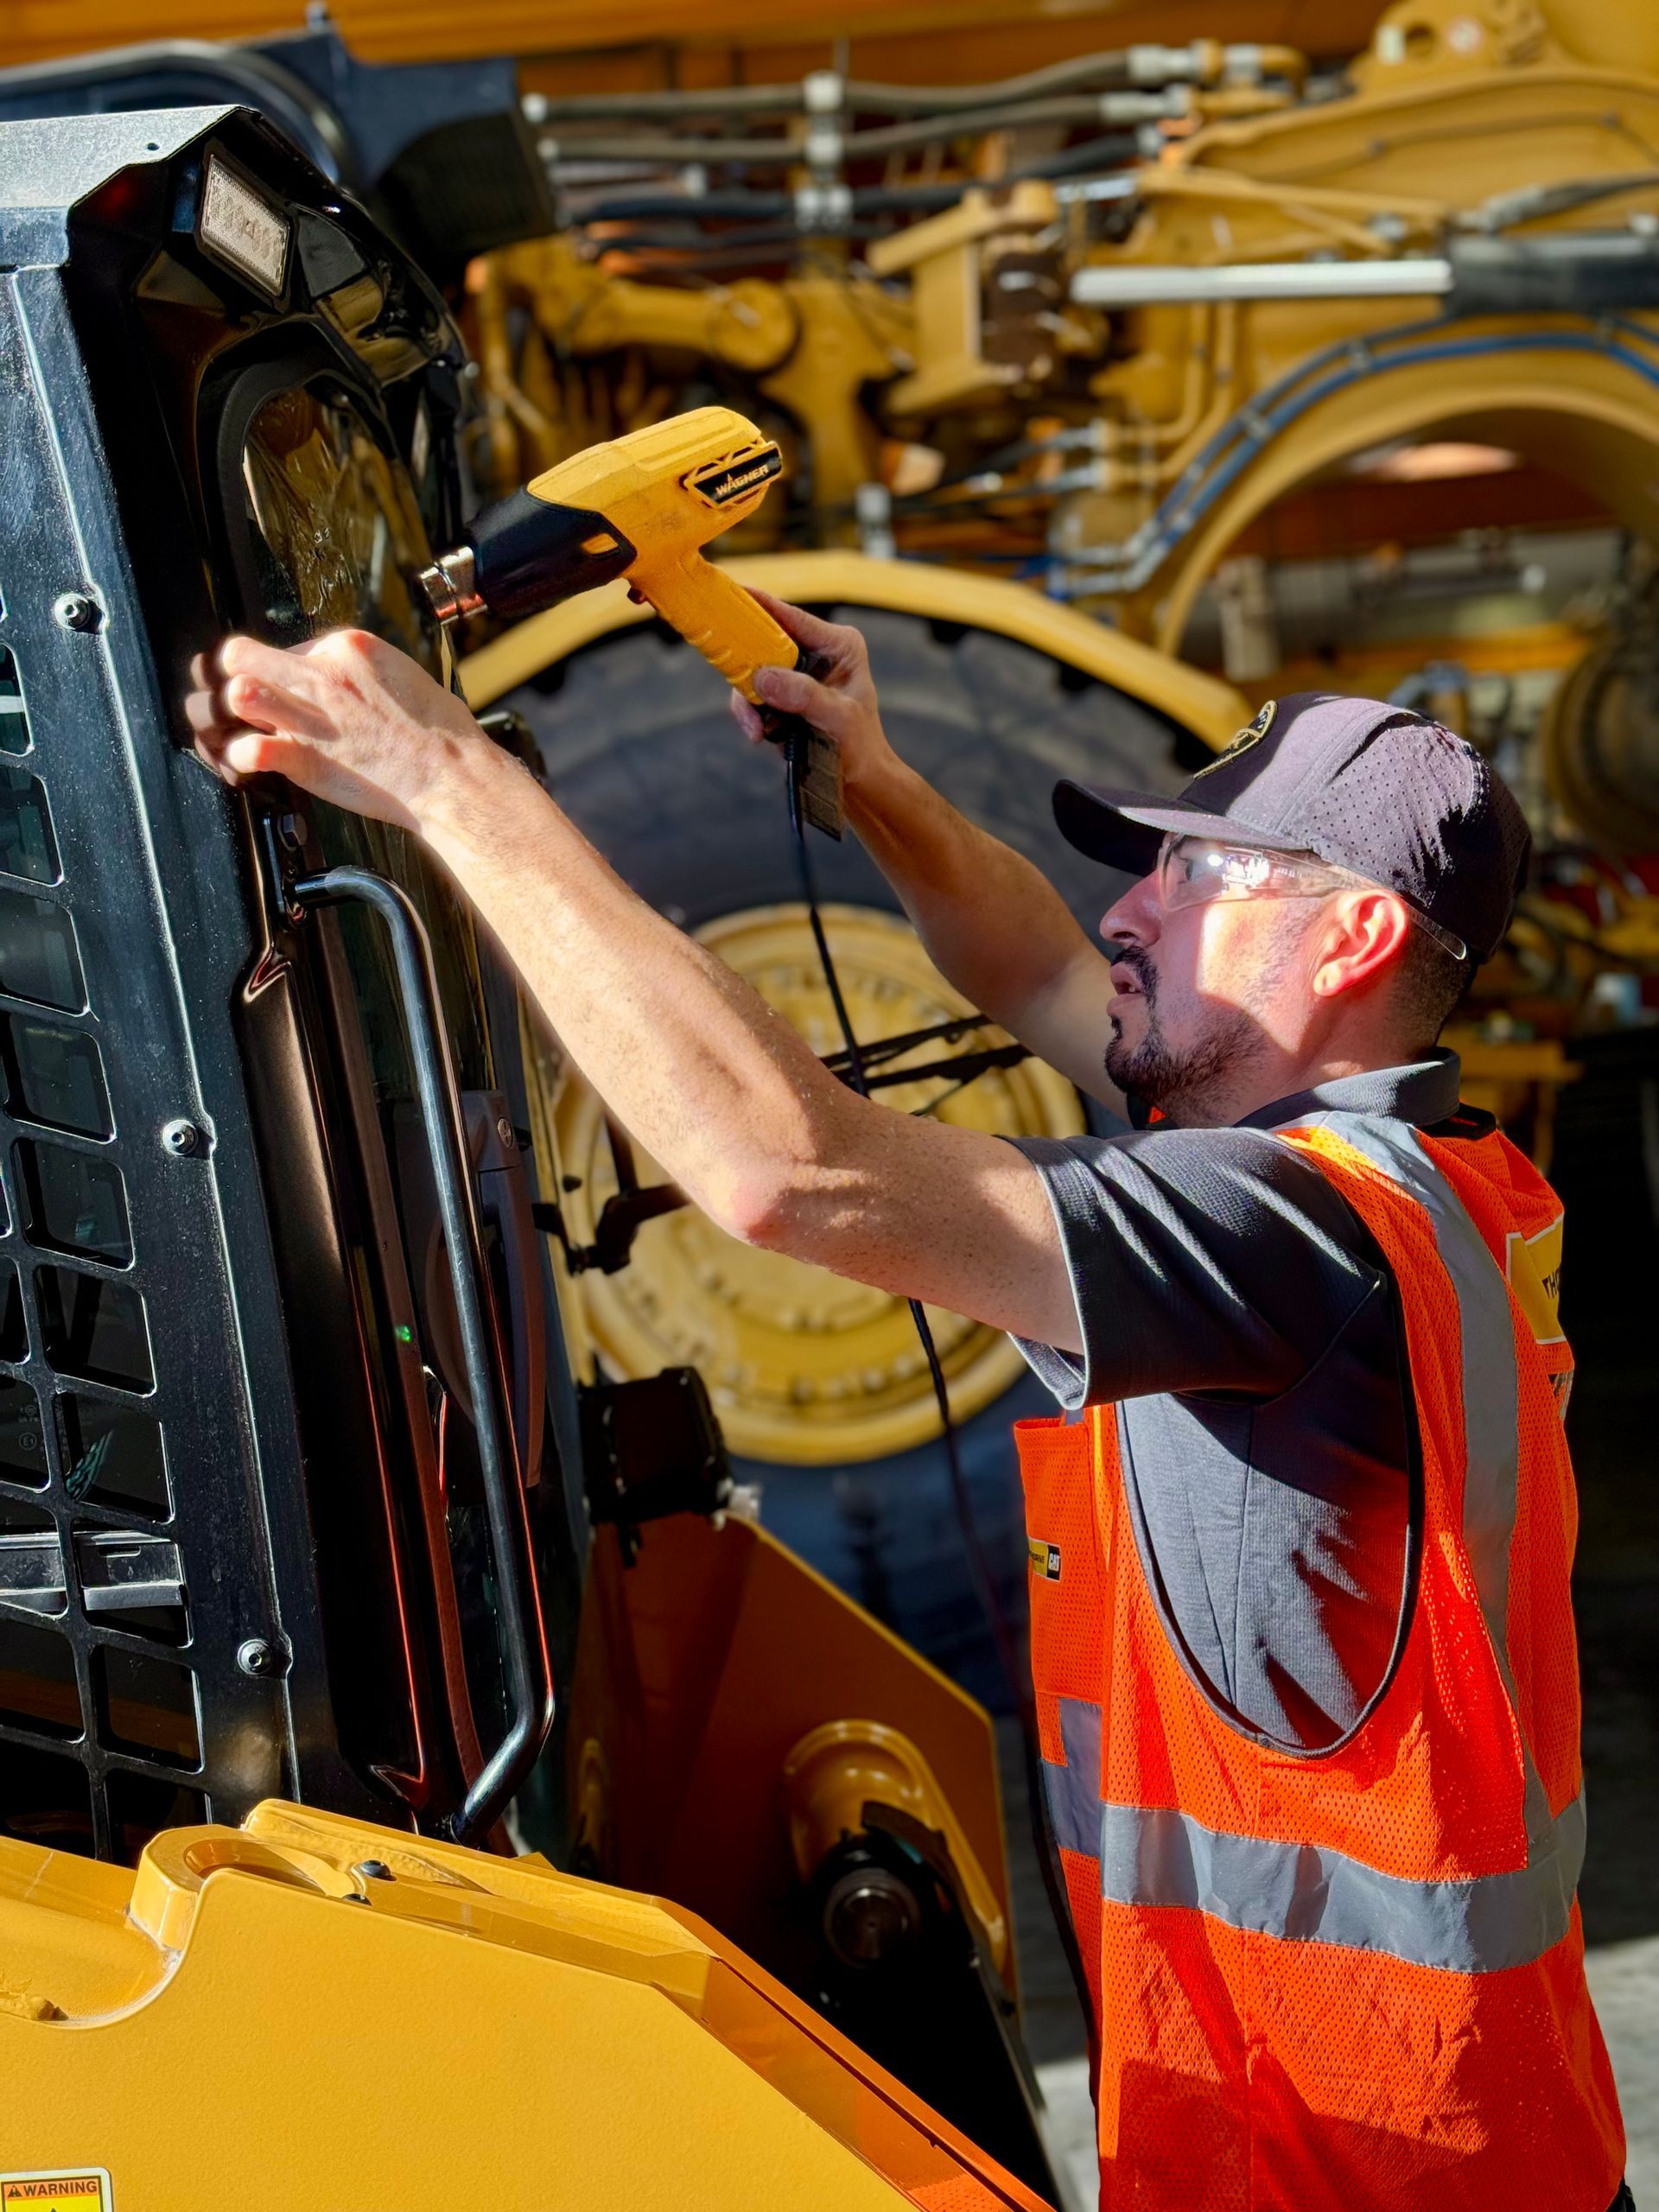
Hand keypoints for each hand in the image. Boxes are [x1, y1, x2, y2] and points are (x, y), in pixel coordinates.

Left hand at [185, 629, 502, 832]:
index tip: (299, 691)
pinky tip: (253, 758)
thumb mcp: (404, 674)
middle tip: (256, 701)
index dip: (289, 671)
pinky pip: (251, 748)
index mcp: (349, 647)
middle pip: (244, 656)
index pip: (290, 646)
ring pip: (239, 692)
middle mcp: (323, 674)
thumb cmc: (441, 734)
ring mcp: (311, 715)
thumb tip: (348, 672)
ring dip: (238, 711)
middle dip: (243, 676)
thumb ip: (364, 670)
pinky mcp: (305, 756)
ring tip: (252, 725)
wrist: (452, 777)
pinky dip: (244, 754)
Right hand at [728, 590, 895, 791]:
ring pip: (752, 674)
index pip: (794, 619)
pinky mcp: (779, 697)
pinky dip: (750, 716)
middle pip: (764, 643)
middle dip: (749, 668)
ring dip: (748, 702)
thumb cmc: (861, 746)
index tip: (734, 592)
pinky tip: (760, 735)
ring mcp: (793, 676)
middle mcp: (813, 654)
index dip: (762, 605)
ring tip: (758, 730)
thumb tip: (763, 677)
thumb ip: (804, 696)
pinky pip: (750, 697)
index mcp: (838, 645)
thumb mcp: (839, 719)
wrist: (858, 782)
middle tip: (740, 684)